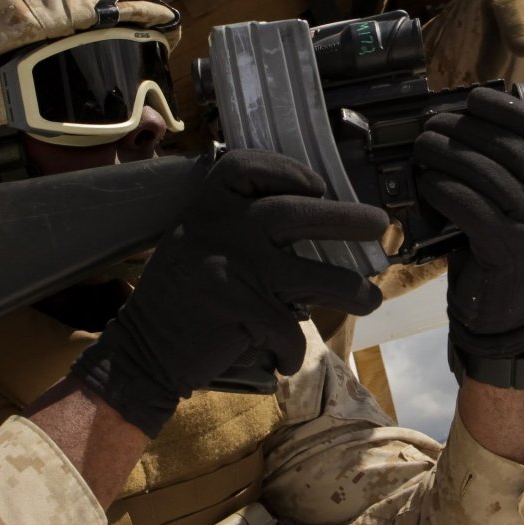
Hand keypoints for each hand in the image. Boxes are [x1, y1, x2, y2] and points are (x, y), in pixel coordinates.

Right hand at [71, 150, 386, 435]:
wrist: (143, 352)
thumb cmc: (182, 295)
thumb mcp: (198, 241)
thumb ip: (240, 226)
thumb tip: (318, 220)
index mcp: (207, 205)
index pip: (249, 167)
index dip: (288, 170)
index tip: (319, 185)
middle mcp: (222, 228)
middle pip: (298, 213)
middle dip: (348, 219)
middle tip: (380, 225)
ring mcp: (233, 267)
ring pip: (314, 277)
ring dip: (351, 290)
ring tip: (370, 298)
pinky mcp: (241, 310)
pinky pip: (290, 330)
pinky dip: (295, 349)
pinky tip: (289, 357)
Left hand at [413, 87, 523, 357]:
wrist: (503, 313)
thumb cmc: (498, 250)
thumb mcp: (512, 206)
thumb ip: (502, 169)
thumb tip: (461, 120)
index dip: (510, 111)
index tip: (474, 98)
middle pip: (511, 149)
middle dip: (466, 129)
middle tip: (431, 125)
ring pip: (489, 175)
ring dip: (448, 155)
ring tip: (422, 147)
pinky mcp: (511, 251)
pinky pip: (474, 208)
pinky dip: (446, 190)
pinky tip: (428, 184)